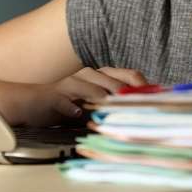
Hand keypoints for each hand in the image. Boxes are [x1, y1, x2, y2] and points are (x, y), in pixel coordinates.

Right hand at [21, 67, 149, 126]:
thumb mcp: (96, 106)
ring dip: (103, 97)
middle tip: (141, 109)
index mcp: (103, 76)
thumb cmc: (69, 106)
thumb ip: (115, 107)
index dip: (144, 87)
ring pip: (92, 87)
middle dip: (127, 94)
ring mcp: (72, 83)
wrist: (33, 104)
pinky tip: (78, 113)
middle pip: (114, 81)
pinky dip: (72, 106)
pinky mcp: (55, 94)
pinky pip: (65, 99)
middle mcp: (90, 75)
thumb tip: (144, 116)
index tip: (158, 101)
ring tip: (114, 109)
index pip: (130, 76)